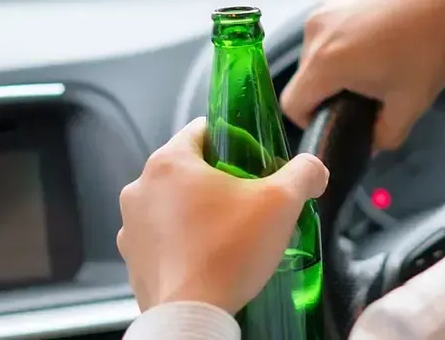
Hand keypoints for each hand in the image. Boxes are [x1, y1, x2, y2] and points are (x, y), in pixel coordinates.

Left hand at [117, 118, 328, 313]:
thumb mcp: (282, 202)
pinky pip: (162, 239)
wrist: (193, 316)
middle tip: (250, 203)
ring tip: (231, 235)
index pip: (203, 129)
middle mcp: (140, 188)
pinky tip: (209, 258)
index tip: (254, 163)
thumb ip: (303, 173)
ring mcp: (131, 226)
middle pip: (189, 169)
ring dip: (198, 212)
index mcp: (169, 161)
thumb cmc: (230, 251)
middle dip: (219, 181)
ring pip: (173, 205)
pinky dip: (183, 243)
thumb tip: (313, 170)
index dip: (234, 141)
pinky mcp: (132, 259)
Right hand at [281, 0, 444, 149]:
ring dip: (338, 62)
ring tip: (378, 60)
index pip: (292, 105)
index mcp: (325, 62)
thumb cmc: (430, 46)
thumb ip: (385, 135)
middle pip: (306, 76)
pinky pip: (331, 25)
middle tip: (368, 93)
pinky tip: (381, 35)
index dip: (311, 122)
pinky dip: (346, 37)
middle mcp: (315, 31)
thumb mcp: (412, 102)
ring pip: (318, 49)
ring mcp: (326, 4)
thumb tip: (372, 143)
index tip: (339, 120)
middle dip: (330, 90)